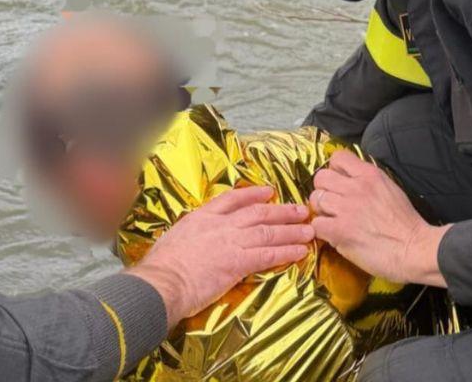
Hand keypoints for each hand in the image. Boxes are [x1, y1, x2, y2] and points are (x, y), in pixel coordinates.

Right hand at [126, 185, 311, 329]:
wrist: (164, 280)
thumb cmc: (162, 264)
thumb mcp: (174, 237)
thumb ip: (193, 233)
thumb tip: (198, 236)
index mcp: (201, 217)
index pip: (231, 199)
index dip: (253, 194)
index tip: (268, 191)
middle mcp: (219, 225)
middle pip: (257, 213)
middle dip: (281, 211)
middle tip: (300, 209)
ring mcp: (230, 242)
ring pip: (267, 232)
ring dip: (291, 230)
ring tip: (309, 230)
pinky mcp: (238, 262)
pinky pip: (268, 255)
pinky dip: (286, 252)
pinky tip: (300, 251)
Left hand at [310, 150, 448, 285]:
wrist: (416, 250)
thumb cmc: (407, 224)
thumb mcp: (390, 189)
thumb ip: (367, 181)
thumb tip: (346, 179)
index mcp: (370, 175)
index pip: (338, 157)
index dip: (335, 170)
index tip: (340, 182)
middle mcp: (355, 187)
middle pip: (320, 178)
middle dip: (324, 190)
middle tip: (334, 205)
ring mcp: (345, 208)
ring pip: (315, 199)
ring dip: (322, 211)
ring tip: (335, 220)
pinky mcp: (338, 230)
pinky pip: (316, 223)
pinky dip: (322, 230)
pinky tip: (335, 235)